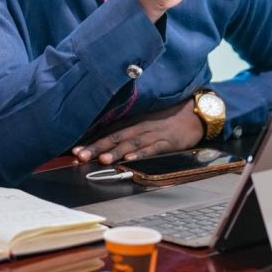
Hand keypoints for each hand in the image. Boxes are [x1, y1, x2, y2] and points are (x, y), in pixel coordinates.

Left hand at [72, 99, 203, 164]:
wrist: (197, 112)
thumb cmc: (169, 117)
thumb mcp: (146, 119)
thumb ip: (128, 128)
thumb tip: (105, 141)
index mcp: (133, 121)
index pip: (108, 131)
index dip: (91, 141)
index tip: (74, 150)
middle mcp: (141, 126)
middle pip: (115, 137)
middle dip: (96, 147)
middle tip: (80, 156)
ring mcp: (154, 133)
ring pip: (131, 143)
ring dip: (116, 151)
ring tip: (102, 159)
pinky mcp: (169, 141)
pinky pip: (153, 148)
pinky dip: (141, 152)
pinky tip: (131, 158)